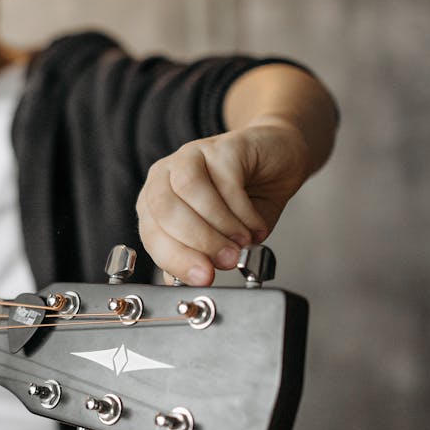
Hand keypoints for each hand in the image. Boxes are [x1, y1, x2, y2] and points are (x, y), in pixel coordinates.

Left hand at [136, 120, 310, 285]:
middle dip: (198, 242)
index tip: (203, 278)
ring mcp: (191, 156)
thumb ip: (197, 255)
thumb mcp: (219, 235)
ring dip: (219, 225)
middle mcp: (166, 175)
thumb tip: (181, 283)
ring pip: (190, 191)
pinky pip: (225, 180)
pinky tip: (255, 224)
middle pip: (165, 209)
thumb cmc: (244, 197)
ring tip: (242, 242)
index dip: (175, 259)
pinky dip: (242, 211)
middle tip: (227, 260)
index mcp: (155, 200)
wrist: (277, 159)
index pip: (151, 233)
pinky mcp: (223, 147)